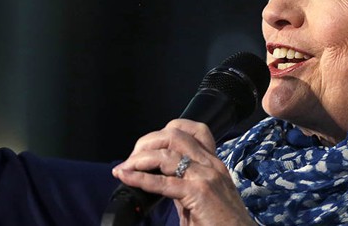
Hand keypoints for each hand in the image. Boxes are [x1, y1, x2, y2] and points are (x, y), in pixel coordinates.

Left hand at [112, 119, 254, 225]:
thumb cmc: (223, 222)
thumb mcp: (203, 195)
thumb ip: (183, 182)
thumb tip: (155, 178)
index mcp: (213, 162)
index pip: (191, 130)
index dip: (163, 133)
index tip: (145, 148)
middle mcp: (211, 164)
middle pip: (174, 135)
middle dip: (146, 143)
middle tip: (130, 160)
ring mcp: (206, 176)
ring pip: (167, 153)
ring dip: (140, 159)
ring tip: (125, 168)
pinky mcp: (199, 193)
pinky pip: (164, 181)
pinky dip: (141, 178)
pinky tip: (127, 178)